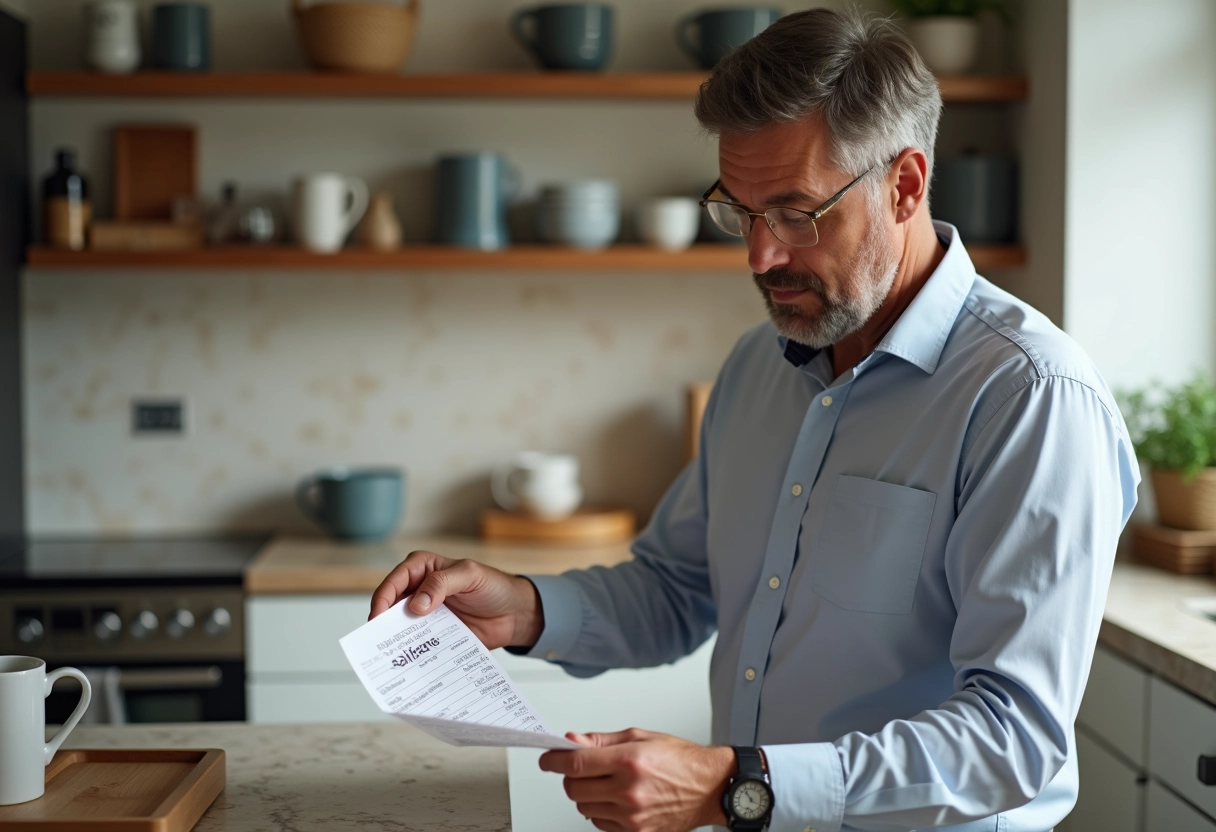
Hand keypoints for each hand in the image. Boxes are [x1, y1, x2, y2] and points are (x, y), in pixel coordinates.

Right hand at [368, 550, 543, 649]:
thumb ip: (442, 583)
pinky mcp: (433, 635)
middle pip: (391, 607)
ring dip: (396, 641)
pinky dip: (412, 653)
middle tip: (377, 643)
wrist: (514, 614)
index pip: (394, 582)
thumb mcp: (470, 575)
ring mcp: (424, 615)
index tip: (378, 620)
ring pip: (400, 628)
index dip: (382, 600)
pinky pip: (417, 645)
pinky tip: (409, 664)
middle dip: (383, 624)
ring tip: (390, 658)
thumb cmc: (494, 586)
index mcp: (422, 568)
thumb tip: (416, 604)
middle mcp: (418, 590)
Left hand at [539, 729, 734, 831]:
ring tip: (606, 783)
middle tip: (580, 769)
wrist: (709, 787)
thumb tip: (572, 741)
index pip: (576, 764)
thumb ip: (601, 741)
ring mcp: (632, 816)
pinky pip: (600, 824)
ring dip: (586, 795)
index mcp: (629, 761)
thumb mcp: (640, 737)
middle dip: (570, 777)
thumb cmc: (680, 759)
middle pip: (574, 789)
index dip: (554, 760)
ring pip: (584, 808)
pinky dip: (600, 811)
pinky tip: (615, 799)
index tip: (547, 759)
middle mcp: (629, 791)